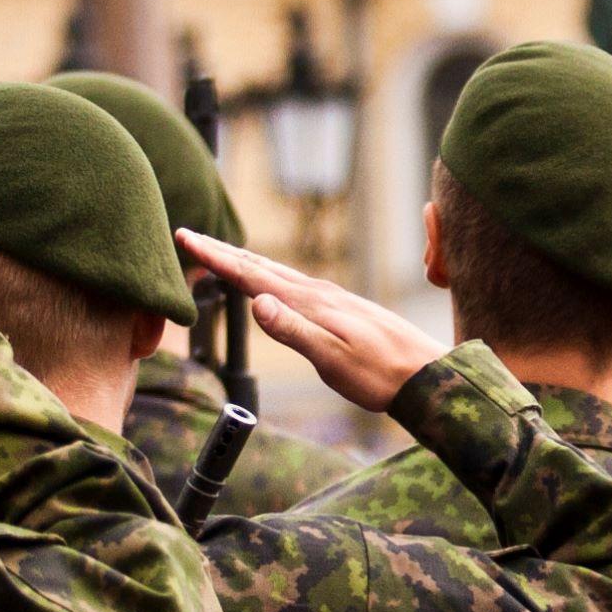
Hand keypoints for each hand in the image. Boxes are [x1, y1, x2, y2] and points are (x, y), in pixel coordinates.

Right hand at [176, 230, 445, 412]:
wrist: (426, 374)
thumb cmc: (379, 374)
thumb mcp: (331, 360)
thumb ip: (293, 331)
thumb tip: (255, 302)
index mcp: (309, 303)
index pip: (252, 274)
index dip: (215, 257)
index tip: (185, 238)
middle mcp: (317, 293)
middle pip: (260, 265)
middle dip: (222, 252)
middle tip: (189, 237)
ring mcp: (330, 298)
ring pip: (278, 272)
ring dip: (245, 261)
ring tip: (221, 253)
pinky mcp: (341, 307)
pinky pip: (294, 282)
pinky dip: (271, 275)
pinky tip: (273, 281)